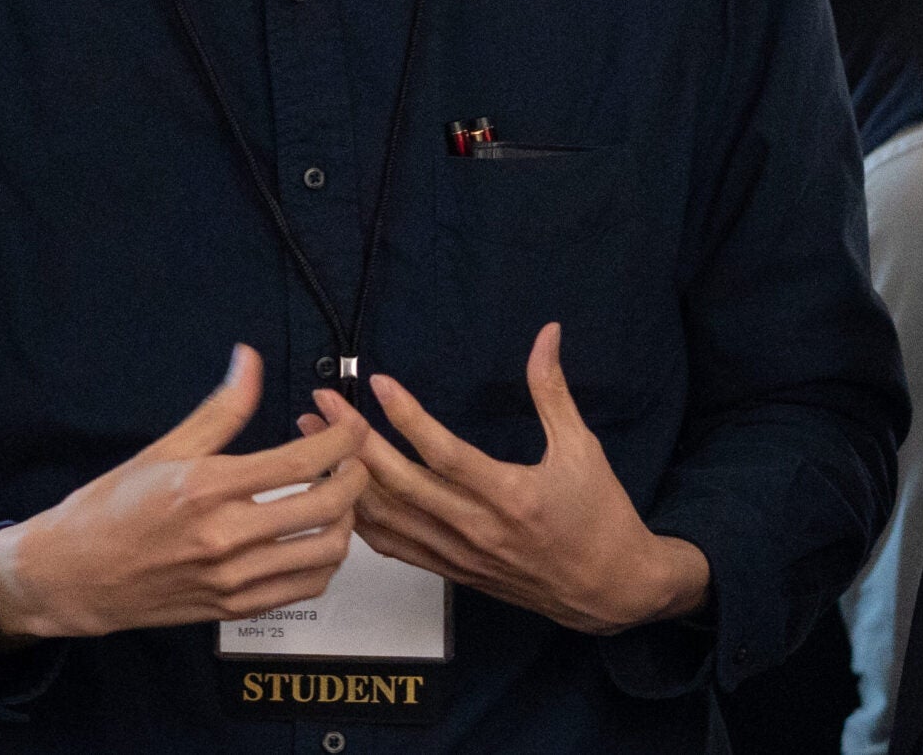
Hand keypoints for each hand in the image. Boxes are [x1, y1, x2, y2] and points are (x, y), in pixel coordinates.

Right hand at [0, 345, 369, 648]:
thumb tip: (250, 357)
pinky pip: (304, 588)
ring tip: (334, 497)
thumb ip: (221, 407)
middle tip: (349, 458)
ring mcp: (232, 579)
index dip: (341, 437)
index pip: (303, 461)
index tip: (349, 424)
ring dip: (345, 521)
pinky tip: (312, 536)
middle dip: (355, 475)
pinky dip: (323, 561)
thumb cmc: (112, 507)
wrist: (73, 576)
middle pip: (327, 506)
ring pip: (325, 553)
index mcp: (208, 488)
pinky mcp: (234, 608)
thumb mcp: (165, 448)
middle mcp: (226, 537)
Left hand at [312, 323, 710, 635]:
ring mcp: (460, 555)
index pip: (446, 454)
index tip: (379, 382)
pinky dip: (362, 520)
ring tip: (313, 440)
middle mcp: (478, 528)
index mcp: (511, 495)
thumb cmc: (600, 515)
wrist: (608, 589)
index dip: (409, 418)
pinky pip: (395, 548)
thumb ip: (553, 391)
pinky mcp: (453, 572)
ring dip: (344, 478)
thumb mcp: (583, 447)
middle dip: (352, 441)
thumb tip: (548, 334)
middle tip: (321, 405)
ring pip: (388, 519)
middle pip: (400, 485)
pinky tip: (340, 492)